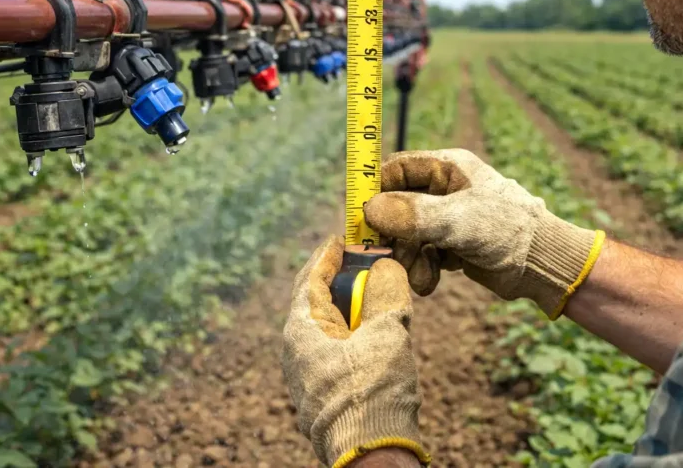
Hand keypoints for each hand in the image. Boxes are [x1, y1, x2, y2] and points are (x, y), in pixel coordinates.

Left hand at [281, 235, 430, 467]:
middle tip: (373, 264)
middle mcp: (297, 350)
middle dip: (347, 280)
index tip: (347, 238)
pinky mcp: (325, 391)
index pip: (310, 278)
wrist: (372, 456)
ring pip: (332, 326)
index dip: (330, 254)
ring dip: (356, 307)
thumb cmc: (373, 393)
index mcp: (300, 330)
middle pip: (320, 300)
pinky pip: (339, 349)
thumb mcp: (385, 332)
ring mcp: (309, 373)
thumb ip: (385, 292)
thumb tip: (385, 267)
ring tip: (383, 296)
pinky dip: (358, 332)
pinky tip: (379, 332)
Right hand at [362, 149, 603, 317]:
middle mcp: (443, 189)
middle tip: (387, 257)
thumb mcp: (459, 220)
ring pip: (406, 234)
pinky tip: (430, 282)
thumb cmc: (509, 230)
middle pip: (396, 206)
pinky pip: (420, 253)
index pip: (395, 170)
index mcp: (446, 168)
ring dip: (406, 258)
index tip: (363, 219)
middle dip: (392, 236)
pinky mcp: (450, 244)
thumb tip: (370, 209)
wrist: (545, 266)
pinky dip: (421, 269)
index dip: (375, 191)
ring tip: (417, 277)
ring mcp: (446, 217)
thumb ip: (414, 214)